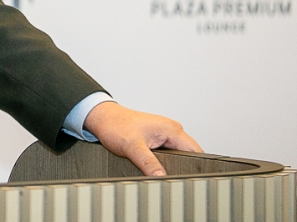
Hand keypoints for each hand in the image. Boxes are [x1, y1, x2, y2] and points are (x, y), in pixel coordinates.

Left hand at [84, 101, 201, 176]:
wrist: (102, 118)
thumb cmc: (115, 125)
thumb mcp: (132, 146)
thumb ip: (148, 162)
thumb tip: (161, 177)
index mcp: (172, 129)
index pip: (196, 151)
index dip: (196, 167)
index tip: (190, 179)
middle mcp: (172, 130)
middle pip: (190, 154)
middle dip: (185, 168)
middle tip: (175, 180)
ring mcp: (165, 135)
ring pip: (179, 155)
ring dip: (174, 166)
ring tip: (166, 175)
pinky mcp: (157, 139)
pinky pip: (169, 154)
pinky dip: (166, 162)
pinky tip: (158, 170)